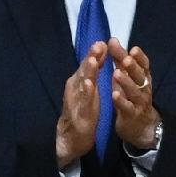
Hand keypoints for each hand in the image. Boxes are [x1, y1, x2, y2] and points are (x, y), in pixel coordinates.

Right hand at [55, 40, 111, 166]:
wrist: (72, 135)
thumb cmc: (83, 108)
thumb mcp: (90, 87)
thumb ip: (95, 69)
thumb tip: (101, 49)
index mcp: (79, 80)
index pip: (88, 64)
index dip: (94, 53)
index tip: (102, 41)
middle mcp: (75, 87)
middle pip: (84, 70)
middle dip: (90, 58)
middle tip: (98, 46)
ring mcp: (76, 99)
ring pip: (82, 83)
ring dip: (87, 72)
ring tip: (93, 61)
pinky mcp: (79, 112)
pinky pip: (83, 101)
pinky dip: (85, 92)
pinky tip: (89, 85)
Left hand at [110, 47, 162, 155]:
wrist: (141, 126)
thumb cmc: (131, 96)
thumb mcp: (127, 78)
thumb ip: (120, 60)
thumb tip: (113, 40)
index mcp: (143, 78)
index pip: (144, 66)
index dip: (140, 58)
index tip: (133, 49)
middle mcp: (143, 89)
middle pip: (140, 76)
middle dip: (133, 67)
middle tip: (125, 58)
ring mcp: (138, 102)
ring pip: (134, 91)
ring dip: (126, 82)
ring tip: (116, 73)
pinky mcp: (131, 115)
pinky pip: (127, 107)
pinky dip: (121, 101)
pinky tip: (114, 94)